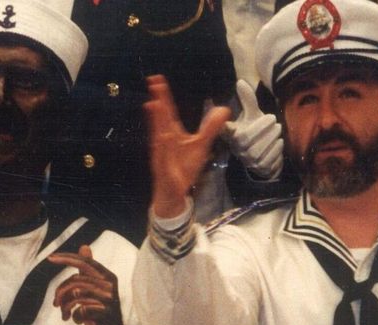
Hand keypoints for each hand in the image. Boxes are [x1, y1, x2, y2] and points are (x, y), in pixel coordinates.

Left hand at [51, 246, 130, 324]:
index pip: (84, 262)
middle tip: (55, 304)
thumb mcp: (92, 291)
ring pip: (76, 295)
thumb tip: (84, 246)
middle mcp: (110, 286)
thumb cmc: (99, 316)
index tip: (50, 258)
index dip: (66, 258)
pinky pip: (82, 310)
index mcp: (108, 277)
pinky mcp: (106, 315)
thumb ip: (88, 271)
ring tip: (64, 315)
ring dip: (65, 307)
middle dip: (60, 292)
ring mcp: (109, 301)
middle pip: (75, 281)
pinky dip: (75, 317)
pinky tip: (77, 322)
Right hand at [145, 74, 231, 219]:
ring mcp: (162, 152)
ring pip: (159, 133)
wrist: (175, 191)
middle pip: (161, 117)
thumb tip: (224, 109)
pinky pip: (162, 155)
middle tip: (154, 83)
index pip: (168, 111)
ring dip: (157, 120)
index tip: (159, 80)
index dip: (164, 96)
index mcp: (172, 132)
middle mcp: (165, 139)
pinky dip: (162, 146)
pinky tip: (162, 135)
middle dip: (158, 101)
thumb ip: (211, 127)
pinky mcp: (163, 166)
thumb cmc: (185, 167)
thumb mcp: (202, 144)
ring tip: (154, 104)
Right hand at [224, 80, 282, 180]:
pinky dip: (277, 150)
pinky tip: (279, 143)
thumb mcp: (252, 115)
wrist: (265, 158)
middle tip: (274, 120)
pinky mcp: (260, 169)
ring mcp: (248, 161)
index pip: (224, 130)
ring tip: (278, 130)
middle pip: (246, 138)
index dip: (224, 127)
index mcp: (232, 134)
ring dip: (272, 137)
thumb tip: (240, 82)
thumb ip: (248, 100)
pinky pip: (269, 160)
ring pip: (259, 150)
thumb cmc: (256, 132)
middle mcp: (236, 148)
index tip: (225, 120)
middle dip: (263, 127)